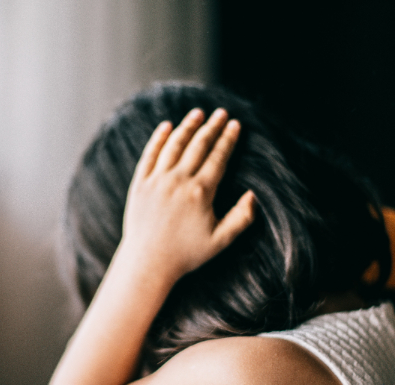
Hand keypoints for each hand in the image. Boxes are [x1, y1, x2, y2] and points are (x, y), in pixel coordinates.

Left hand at [120, 107, 255, 281]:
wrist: (147, 262)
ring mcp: (157, 181)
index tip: (235, 124)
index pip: (218, 157)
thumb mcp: (220, 240)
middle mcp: (178, 181)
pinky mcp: (140, 184)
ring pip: (174, 145)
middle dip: (212, 127)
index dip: (228, 139)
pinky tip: (166, 127)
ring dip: (187, 127)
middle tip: (221, 113)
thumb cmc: (186, 254)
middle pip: (198, 145)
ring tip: (197, 114)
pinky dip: (158, 139)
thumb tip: (254, 194)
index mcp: (201, 192)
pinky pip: (149, 155)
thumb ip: (241, 217)